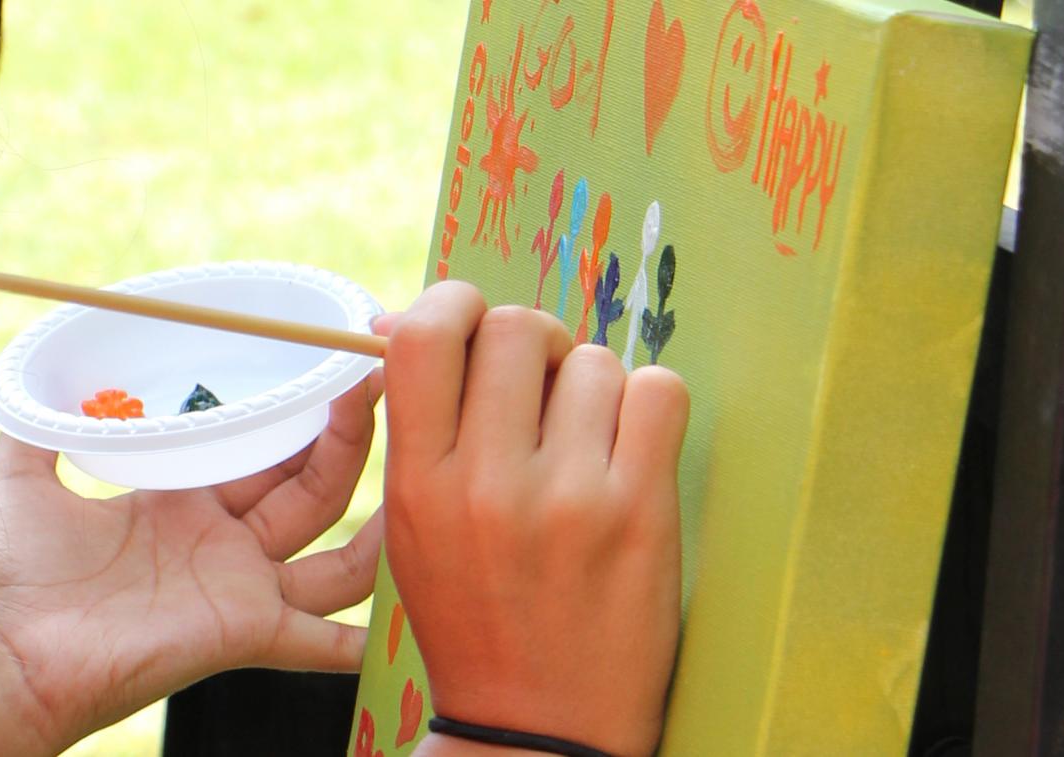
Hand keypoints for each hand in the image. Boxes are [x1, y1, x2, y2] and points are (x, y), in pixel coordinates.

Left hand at [0, 375, 386, 755]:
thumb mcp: (19, 475)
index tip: (333, 362)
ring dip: (381, 511)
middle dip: (352, 433)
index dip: (299, 410)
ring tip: (421, 454)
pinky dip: (365, 637)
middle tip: (383, 375)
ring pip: (338, 552)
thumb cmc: (4, 575)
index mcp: (181, 501)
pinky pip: (322, 640)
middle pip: (313, 485)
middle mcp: (222, 544)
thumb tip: (39, 362)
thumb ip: (38, 419)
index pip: (261, 448)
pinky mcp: (245, 633)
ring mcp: (239, 590)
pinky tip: (422, 607)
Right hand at [382, 281, 688, 756]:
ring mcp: (570, 498)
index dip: (456, 303)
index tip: (472, 326)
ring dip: (593, 387)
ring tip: (585, 443)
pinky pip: (659, 391)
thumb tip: (404, 319)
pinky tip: (630, 448)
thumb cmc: (475, 617)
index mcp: (418, 484)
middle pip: (518, 328)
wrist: (540, 724)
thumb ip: (416, 428)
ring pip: (594, 361)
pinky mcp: (642, 512)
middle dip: (534, 343)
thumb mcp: (414, 529)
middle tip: (541, 385)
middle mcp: (488, 485)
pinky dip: (648, 405)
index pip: (428, 334)